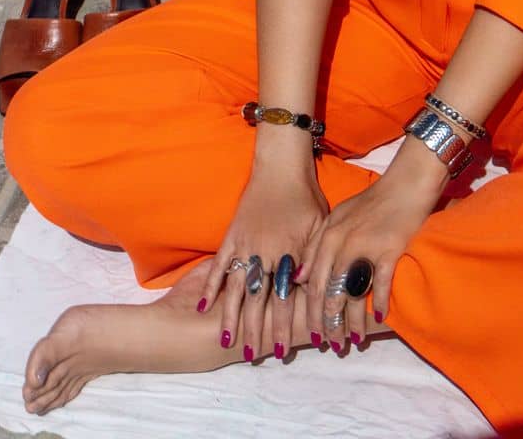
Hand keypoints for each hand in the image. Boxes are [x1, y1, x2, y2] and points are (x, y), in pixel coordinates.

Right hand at [198, 156, 328, 359]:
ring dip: (232, 316)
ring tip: (227, 341)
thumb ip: (312, 256)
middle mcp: (264, 252)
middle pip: (259, 299)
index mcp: (288, 251)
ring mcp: (244, 244)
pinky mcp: (231, 236)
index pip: (286, 296)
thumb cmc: (305, 197)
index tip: (283, 349)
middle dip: (257, 329)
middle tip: (254, 355)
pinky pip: (219, 265)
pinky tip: (203, 307)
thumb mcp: (319, 225)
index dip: (284, 324)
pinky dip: (210, 286)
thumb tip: (303, 287)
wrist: (281, 166)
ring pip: (236, 287)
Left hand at [300, 141, 448, 346]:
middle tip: (331, 345)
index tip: (311, 334)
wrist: (405, 184)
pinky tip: (379, 318)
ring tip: (354, 340)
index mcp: (327, 236)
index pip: (313, 283)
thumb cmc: (371, 202)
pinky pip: (380, 284)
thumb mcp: (338, 218)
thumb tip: (301, 278)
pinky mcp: (389, 249)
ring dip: (353, 321)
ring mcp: (365, 247)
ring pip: (352, 294)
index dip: (311, 312)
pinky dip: (378, 303)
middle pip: (330, 293)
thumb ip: (317, 245)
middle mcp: (342, 243)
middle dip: (329, 323)